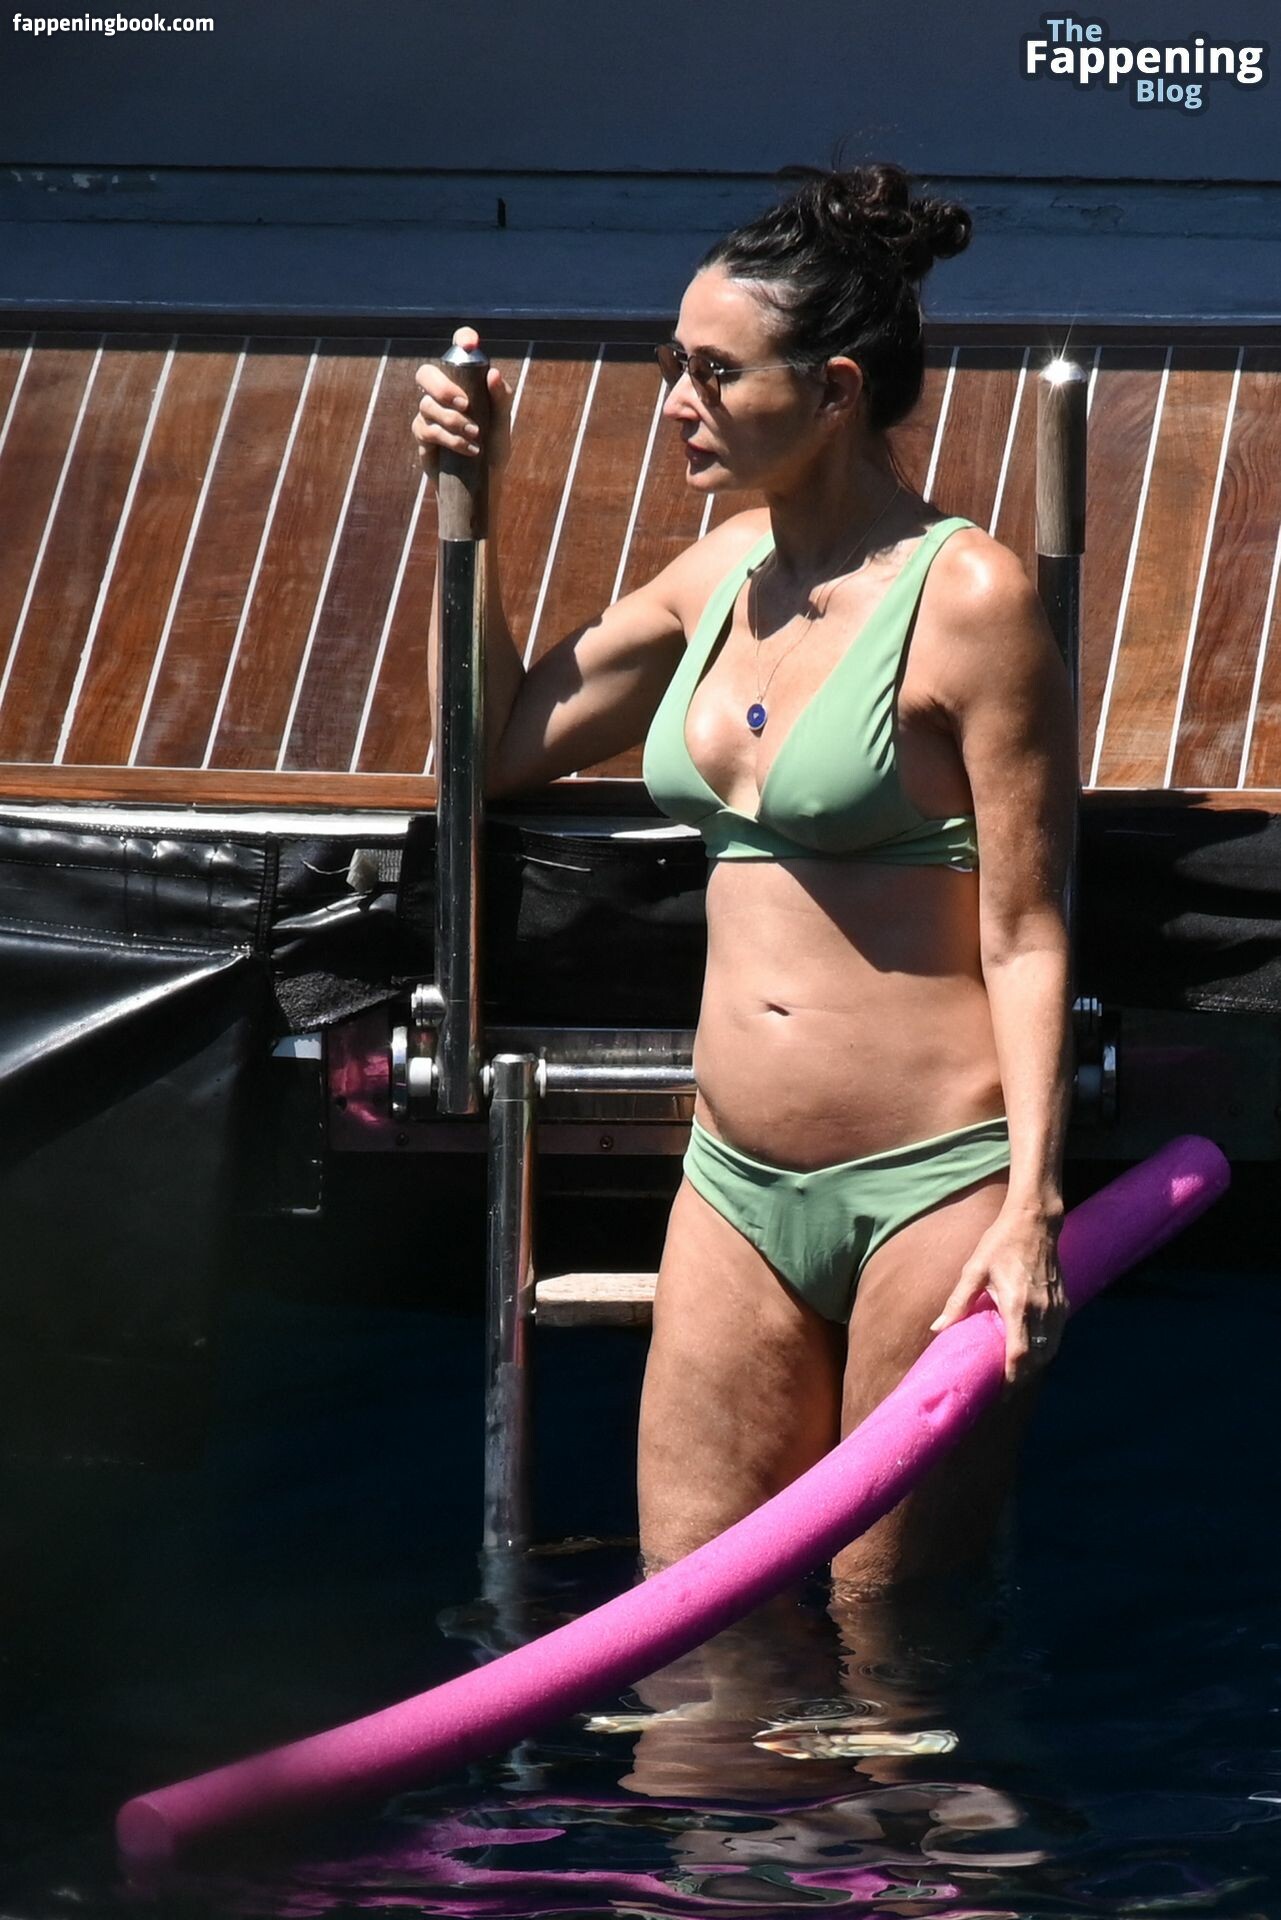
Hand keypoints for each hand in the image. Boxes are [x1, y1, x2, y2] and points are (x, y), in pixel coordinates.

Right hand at [412, 326, 512, 484]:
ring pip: (427, 406)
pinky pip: (427, 431)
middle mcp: (441, 394)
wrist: (482, 484)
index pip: (457, 352)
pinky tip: (469, 449)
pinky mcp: (422, 436)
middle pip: (426, 374)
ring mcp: (428, 414)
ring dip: (453, 421)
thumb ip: (500, 399)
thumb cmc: (493, 449)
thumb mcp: (502, 424)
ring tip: (476, 435)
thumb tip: (494, 374)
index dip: (461, 340)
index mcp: (463, 383)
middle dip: (443, 387)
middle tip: (465, 404)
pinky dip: (450, 439)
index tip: (470, 343)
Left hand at [929, 1206, 1065, 1385]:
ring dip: (1035, 1366)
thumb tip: (938, 1328)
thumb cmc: (1001, 1243)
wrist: (1035, 1221)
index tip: (999, 1393)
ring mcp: (1056, 1307)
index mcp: (1019, 1304)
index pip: (1020, 1353)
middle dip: (1022, 1378)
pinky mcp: (1063, 1302)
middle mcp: (1042, 1309)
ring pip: (1050, 1350)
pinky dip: (1045, 1350)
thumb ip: (958, 1301)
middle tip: (1002, 1389)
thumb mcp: (974, 1269)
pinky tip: (1030, 1352)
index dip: (1012, 1378)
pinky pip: (1056, 1336)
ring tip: (1014, 1375)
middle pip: (1038, 1358)